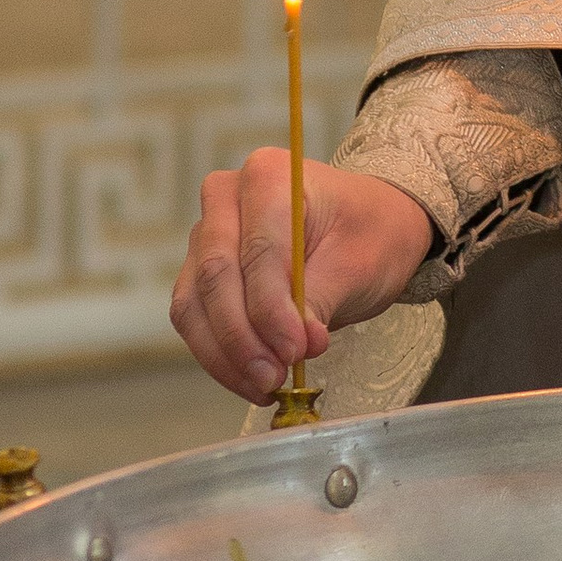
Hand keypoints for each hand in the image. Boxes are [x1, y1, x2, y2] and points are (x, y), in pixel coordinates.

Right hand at [170, 153, 433, 405]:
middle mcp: (226, 198)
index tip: (296, 351)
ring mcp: (206, 234)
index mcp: (269, 176)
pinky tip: (253, 378)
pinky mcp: (199, 272)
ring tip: (267, 385)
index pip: (258, 250)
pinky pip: (194, 319)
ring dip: (226, 355)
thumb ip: (320, 300)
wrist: (367, 225)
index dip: (271, 308)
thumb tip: (296, 346)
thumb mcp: (360, 261)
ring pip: (194, 304)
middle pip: (215, 275)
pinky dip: (219, 355)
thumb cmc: (367, 230)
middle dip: (243, 337)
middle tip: (275, 378)